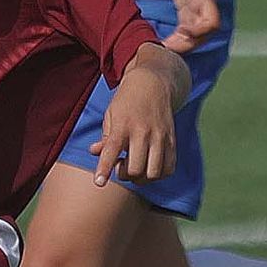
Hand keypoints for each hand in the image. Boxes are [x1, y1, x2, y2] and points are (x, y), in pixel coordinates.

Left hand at [89, 47, 184, 185]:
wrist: (154, 84)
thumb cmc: (127, 102)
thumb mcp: (111, 115)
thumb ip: (104, 138)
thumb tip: (94, 153)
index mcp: (122, 124)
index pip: (111, 150)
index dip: (104, 168)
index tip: (98, 183)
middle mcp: (142, 131)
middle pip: (136, 168)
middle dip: (125, 175)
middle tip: (121, 166)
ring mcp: (159, 136)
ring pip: (154, 173)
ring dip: (142, 178)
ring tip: (136, 167)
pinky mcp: (172, 140)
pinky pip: (169, 168)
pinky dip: (158, 175)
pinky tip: (150, 167)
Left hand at [161, 0, 220, 53]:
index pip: (211, 24)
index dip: (199, 32)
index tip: (182, 30)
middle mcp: (203, 7)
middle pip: (203, 35)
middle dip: (188, 44)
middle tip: (168, 46)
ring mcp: (194, 10)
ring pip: (194, 36)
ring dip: (181, 45)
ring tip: (164, 46)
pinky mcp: (185, 11)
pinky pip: (185, 31)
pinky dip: (176, 39)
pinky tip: (164, 42)